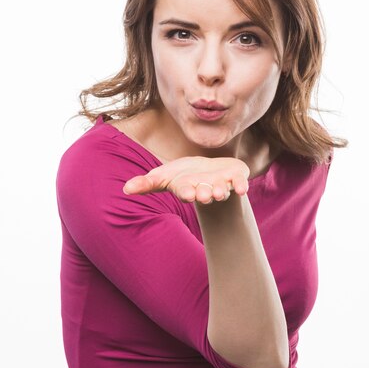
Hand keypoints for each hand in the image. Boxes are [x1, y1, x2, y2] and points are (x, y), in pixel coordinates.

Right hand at [122, 156, 250, 204]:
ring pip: (222, 190)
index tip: (187, 193)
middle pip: (205, 193)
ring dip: (222, 191)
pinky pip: (240, 183)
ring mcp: (221, 184)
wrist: (208, 173)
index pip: (185, 192)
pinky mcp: (235, 178)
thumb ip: (146, 183)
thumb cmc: (183, 176)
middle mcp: (205, 189)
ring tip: (220, 192)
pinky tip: (243, 188)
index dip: (186, 192)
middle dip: (205, 194)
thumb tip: (125, 189)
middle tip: (205, 194)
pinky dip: (242, 185)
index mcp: (188, 188)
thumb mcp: (163, 176)